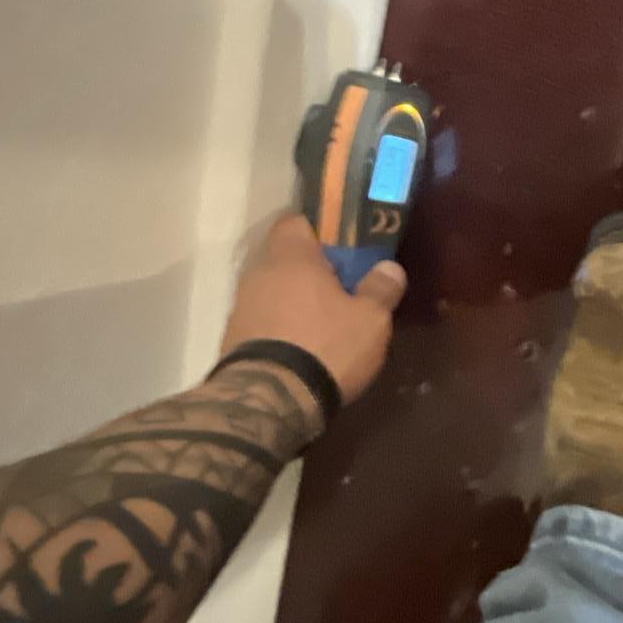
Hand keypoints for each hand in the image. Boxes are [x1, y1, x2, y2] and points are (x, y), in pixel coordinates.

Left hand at [221, 215, 406, 402]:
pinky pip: (262, 323)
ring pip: (273, 293)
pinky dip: (279, 330)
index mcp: (292, 256)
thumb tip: (389, 268)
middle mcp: (259, 273)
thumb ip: (381, 289)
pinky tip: (301, 351)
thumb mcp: (370, 320)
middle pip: (286, 260)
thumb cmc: (325, 346)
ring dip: (294, 303)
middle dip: (311, 273)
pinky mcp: (232, 340)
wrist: (270, 400)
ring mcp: (241, 307)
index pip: (296, 222)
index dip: (319, 230)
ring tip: (323, 327)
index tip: (342, 248)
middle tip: (341, 292)